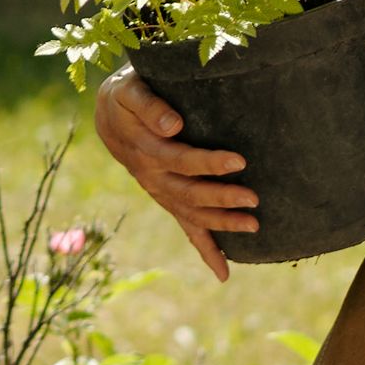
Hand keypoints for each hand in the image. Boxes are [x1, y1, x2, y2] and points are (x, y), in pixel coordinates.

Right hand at [90, 72, 257, 281]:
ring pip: (192, 214)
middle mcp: (153, 177)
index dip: (209, 162)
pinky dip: (206, 251)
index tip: (239, 160)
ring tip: (254, 226)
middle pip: (189, 193)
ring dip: (222, 223)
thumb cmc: (126, 97)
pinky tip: (224, 273)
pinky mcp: (168, 200)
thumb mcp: (129, 91)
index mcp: (146, 150)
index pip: (181, 159)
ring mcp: (160, 192)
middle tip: (254, 199)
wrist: (110, 116)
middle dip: (222, 197)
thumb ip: (149, 106)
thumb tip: (174, 125)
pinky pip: (187, 229)